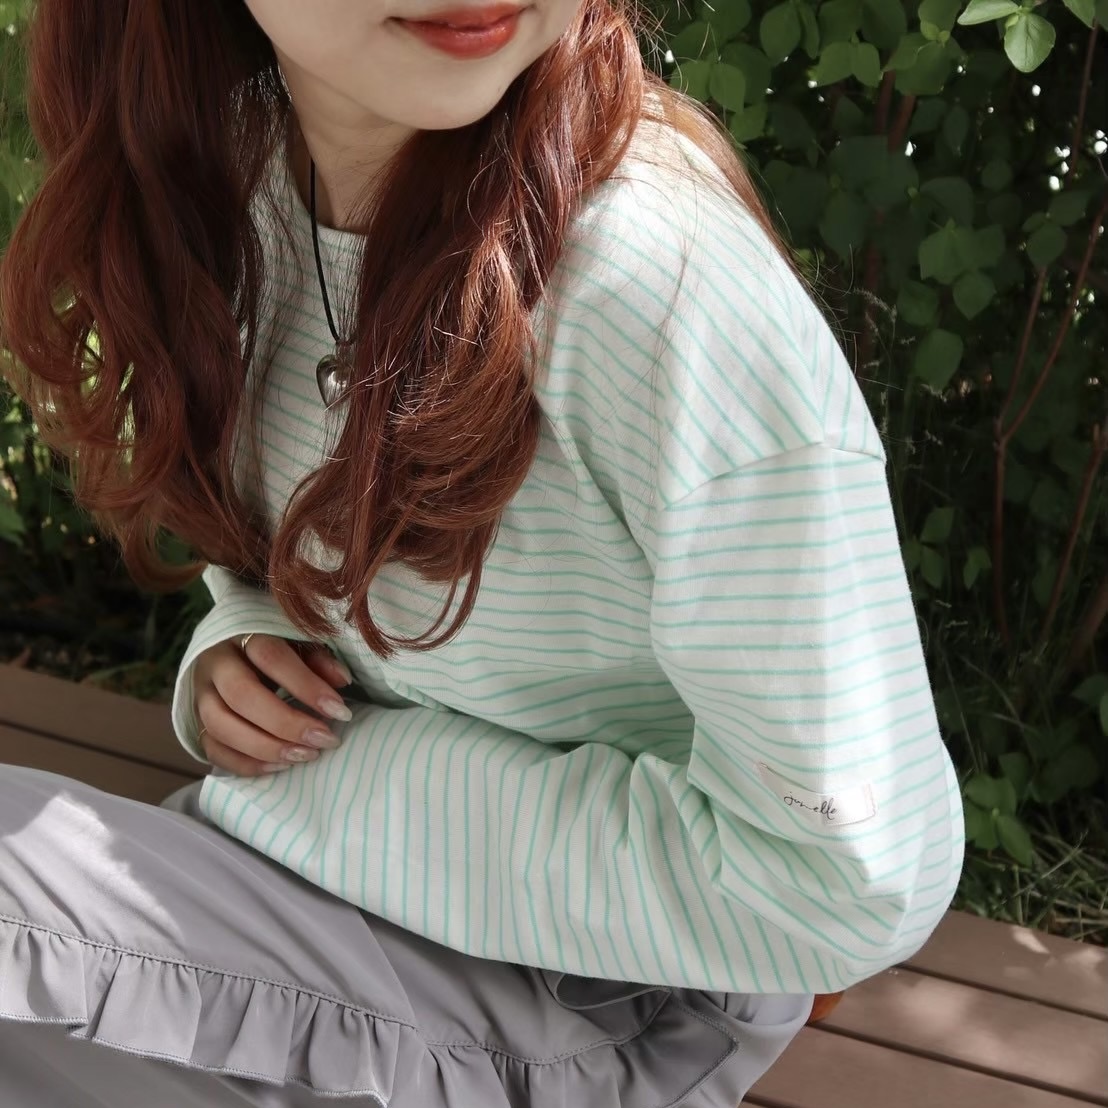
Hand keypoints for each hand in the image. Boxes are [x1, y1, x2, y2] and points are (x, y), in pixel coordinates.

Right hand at [193, 634, 353, 775]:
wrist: (229, 651)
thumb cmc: (274, 648)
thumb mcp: (298, 643)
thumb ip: (318, 660)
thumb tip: (342, 681)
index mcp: (242, 634)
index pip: (271, 658)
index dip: (306, 686)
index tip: (340, 711)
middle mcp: (214, 663)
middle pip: (241, 695)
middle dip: (286, 723)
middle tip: (324, 740)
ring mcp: (199, 694)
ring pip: (221, 726)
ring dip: (266, 748)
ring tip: (305, 756)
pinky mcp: (195, 722)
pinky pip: (212, 749)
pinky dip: (245, 764)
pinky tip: (279, 767)